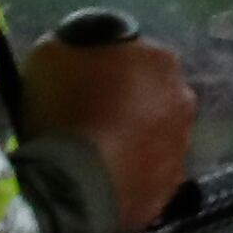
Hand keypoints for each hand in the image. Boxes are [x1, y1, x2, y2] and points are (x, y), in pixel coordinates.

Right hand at [18, 28, 194, 229]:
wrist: (76, 181)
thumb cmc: (63, 110)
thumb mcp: (49, 56)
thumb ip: (71, 49)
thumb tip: (73, 54)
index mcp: (160, 59)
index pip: (136, 56)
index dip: (108, 69)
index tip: (84, 84)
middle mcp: (182, 96)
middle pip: (152, 95)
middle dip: (128, 103)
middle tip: (90, 119)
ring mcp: (181, 142)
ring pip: (156, 134)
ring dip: (134, 139)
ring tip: (95, 154)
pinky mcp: (171, 183)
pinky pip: (150, 172)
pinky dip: (132, 173)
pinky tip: (105, 179)